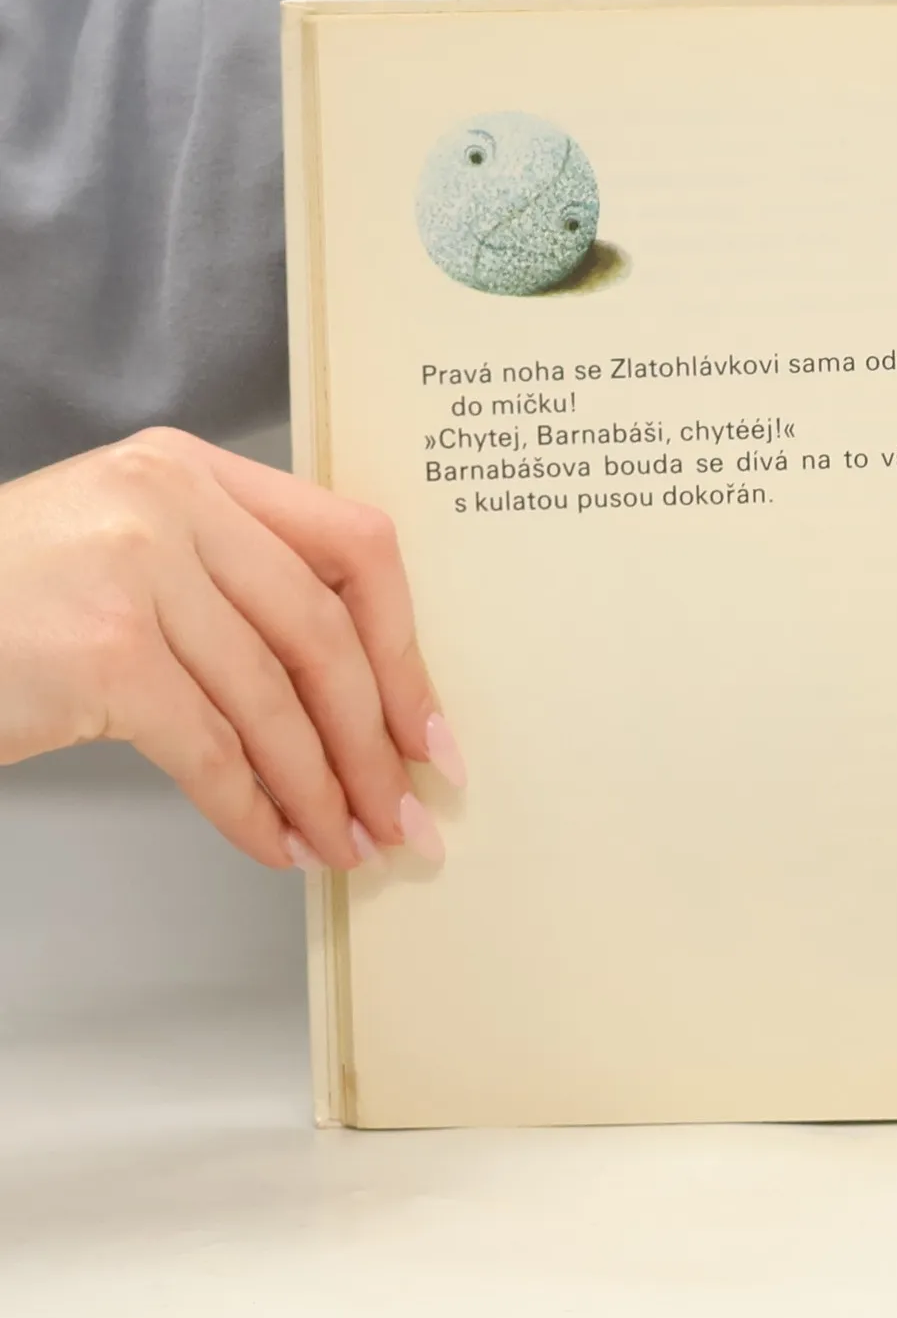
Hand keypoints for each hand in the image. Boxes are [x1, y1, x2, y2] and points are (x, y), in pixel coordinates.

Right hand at [0, 429, 462, 871]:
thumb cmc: (2, 606)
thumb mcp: (124, 553)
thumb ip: (231, 589)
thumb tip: (354, 701)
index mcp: (193, 471)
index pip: (353, 548)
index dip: (406, 649)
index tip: (432, 729)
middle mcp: (169, 504)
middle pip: (325, 635)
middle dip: (377, 742)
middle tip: (408, 813)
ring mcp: (134, 572)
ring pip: (275, 702)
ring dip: (323, 791)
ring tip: (350, 845)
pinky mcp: (102, 653)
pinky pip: (213, 750)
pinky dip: (253, 810)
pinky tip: (277, 846)